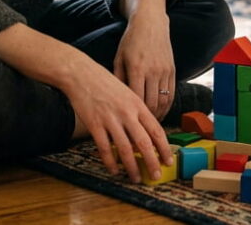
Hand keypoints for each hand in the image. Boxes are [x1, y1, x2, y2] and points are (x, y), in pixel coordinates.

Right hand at [63, 57, 173, 183]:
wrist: (81, 73)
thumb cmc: (104, 82)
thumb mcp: (127, 92)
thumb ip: (136, 111)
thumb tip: (145, 133)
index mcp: (137, 104)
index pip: (156, 130)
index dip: (164, 148)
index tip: (168, 160)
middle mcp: (127, 113)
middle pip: (144, 143)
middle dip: (152, 162)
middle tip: (156, 176)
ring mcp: (110, 119)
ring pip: (125, 149)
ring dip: (132, 167)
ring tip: (135, 178)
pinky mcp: (94, 124)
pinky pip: (104, 148)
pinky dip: (110, 162)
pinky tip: (114, 170)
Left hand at [114, 9, 175, 119]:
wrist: (151, 23)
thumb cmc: (131, 41)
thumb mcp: (119, 58)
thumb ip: (118, 78)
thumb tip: (115, 100)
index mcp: (136, 68)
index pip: (136, 98)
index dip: (133, 114)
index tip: (128, 124)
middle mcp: (152, 70)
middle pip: (151, 103)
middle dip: (146, 120)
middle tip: (140, 130)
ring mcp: (165, 70)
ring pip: (164, 100)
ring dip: (158, 115)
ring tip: (151, 125)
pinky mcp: (173, 70)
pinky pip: (172, 93)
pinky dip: (167, 106)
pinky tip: (161, 112)